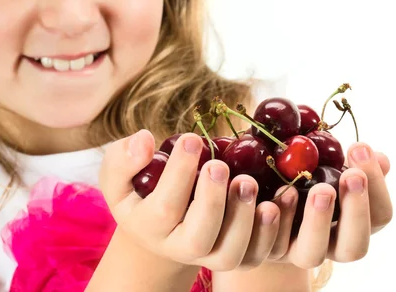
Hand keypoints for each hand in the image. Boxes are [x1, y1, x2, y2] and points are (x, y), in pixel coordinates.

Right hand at [99, 130, 278, 271]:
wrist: (158, 226)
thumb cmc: (140, 191)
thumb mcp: (119, 175)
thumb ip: (123, 158)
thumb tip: (145, 140)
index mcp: (148, 226)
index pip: (164, 206)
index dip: (179, 173)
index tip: (192, 138)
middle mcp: (177, 248)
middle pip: (197, 238)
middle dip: (212, 201)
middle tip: (219, 165)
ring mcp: (207, 256)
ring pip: (228, 254)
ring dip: (243, 218)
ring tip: (248, 181)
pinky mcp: (233, 255)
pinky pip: (254, 255)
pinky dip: (269, 231)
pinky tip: (276, 199)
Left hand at [242, 141, 392, 269]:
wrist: (263, 203)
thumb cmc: (305, 177)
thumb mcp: (328, 167)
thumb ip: (351, 164)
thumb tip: (381, 157)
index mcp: (356, 224)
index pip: (381, 215)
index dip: (377, 185)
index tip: (360, 147)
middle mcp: (333, 246)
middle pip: (355, 247)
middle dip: (356, 210)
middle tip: (351, 175)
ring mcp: (300, 253)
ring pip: (313, 255)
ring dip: (315, 222)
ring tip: (312, 188)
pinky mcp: (270, 252)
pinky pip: (273, 245)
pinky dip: (274, 223)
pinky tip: (273, 198)